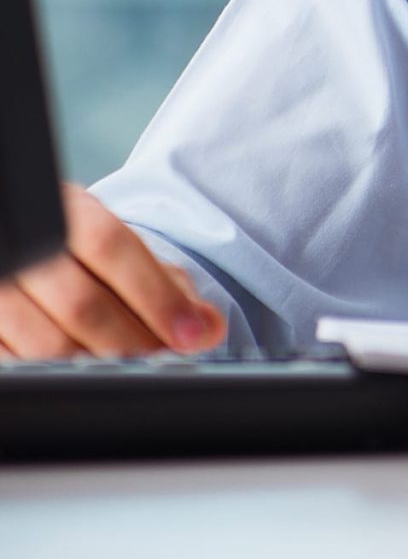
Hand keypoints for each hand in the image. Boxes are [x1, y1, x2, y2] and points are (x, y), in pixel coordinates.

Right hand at [0, 186, 225, 357]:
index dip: (155, 295)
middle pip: (81, 303)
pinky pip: (15, 365)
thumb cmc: (77, 259)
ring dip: (96, 366)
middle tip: (163, 360)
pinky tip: (79, 376)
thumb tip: (207, 327)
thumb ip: (168, 285)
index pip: (111, 247)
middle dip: (133, 342)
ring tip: (128, 372)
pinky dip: (54, 378)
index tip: (190, 335)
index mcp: (63, 212)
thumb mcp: (122, 254)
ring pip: (44, 344)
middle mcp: (19, 247)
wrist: (17, 253)